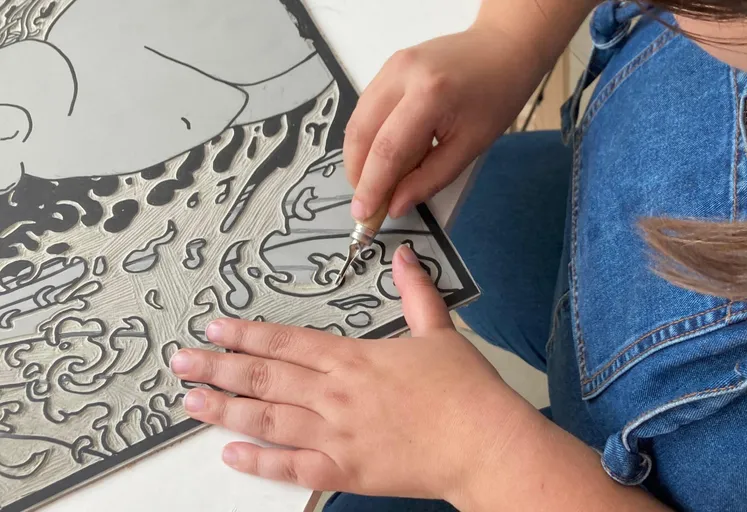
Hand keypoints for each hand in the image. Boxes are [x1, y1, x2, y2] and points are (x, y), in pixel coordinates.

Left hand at [169, 245, 542, 500]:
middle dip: (218, 368)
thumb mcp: (439, 331)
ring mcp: (335, 435)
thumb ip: (415, 293)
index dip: (245, 335)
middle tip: (179, 362)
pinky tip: (230, 454)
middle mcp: (335, 394)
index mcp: (354, 358)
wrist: (482, 442)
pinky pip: (291, 466)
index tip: (213, 328)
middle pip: (265, 378)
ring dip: (224, 409)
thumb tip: (404, 256)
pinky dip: (258, 461)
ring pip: (267, 418)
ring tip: (189, 402)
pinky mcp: (344, 470)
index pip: (286, 342)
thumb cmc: (464, 389)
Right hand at [344, 25, 547, 220]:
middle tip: (367, 203)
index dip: (372, 186)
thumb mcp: (471, 146)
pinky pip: (366, 108)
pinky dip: (368, 137)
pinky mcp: (388, 66)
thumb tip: (396, 204)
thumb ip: (430, 178)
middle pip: (362, 133)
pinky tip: (382, 156)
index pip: (387, 149)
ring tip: (374, 182)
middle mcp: (402, 75)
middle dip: (358, 173)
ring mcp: (391, 66)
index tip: (364, 214)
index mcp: (429, 95)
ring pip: (357, 120)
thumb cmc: (496, 96)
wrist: (502, 48)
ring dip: (359, 157)